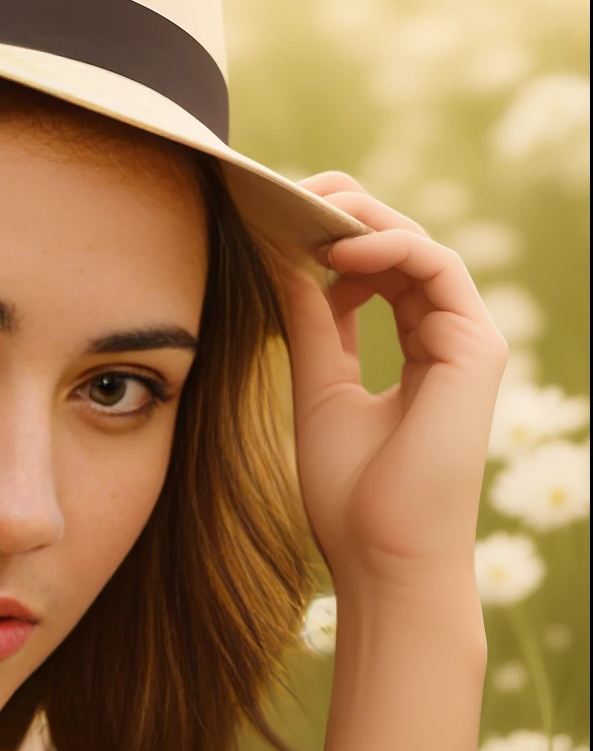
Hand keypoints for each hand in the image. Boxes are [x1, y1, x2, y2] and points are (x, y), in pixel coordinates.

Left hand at [280, 173, 507, 605]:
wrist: (383, 558)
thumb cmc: (351, 495)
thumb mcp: (318, 388)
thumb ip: (310, 325)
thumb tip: (283, 262)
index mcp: (416, 353)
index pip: (378, 273)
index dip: (329, 241)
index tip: (274, 225)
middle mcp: (447, 340)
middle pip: (400, 249)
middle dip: (344, 213)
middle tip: (287, 193)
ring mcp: (467, 341)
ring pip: (419, 247)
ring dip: (361, 218)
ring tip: (305, 208)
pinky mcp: (476, 347)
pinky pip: (434, 267)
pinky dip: (385, 247)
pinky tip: (333, 250)